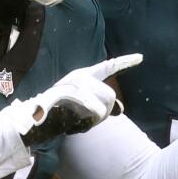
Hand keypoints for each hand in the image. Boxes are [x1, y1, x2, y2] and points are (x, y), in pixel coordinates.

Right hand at [17, 54, 141, 145]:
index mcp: (84, 76)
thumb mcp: (84, 108)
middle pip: (110, 95)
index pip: (108, 67)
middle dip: (103, 111)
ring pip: (104, 105)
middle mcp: (81, 76)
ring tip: (78, 118)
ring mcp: (75, 84)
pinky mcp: (70, 93)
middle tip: (86, 116)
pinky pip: (93, 109)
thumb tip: (120, 109)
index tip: (141, 57)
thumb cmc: (60, 114)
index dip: (125, 62)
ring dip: (95, 118)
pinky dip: (89, 118)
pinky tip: (76, 120)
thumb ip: (103, 106)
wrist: (36, 119)